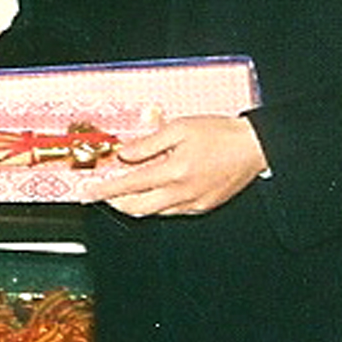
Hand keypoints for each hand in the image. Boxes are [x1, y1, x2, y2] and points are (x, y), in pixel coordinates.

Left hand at [90, 113, 266, 217]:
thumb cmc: (218, 133)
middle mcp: (182, 193)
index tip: (88, 194)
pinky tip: (155, 191)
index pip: (129, 186)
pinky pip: (173, 211)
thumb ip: (149, 143)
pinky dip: (157, 204)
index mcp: (174, 171)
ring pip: (155, 213)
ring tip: (125, 190)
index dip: (105, 191)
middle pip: (138, 208)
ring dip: (136, 204)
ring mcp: (193, 204)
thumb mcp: (179, 128)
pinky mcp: (203, 207)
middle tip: (103, 194)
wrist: (253, 148)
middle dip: (116, 203)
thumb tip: (125, 154)